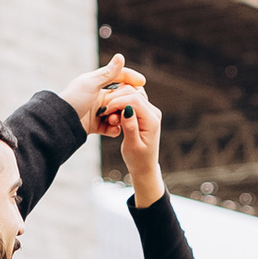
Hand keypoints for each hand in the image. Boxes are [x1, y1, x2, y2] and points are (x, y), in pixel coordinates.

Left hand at [61, 53, 139, 133]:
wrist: (60, 124)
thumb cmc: (73, 100)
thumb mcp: (91, 84)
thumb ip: (108, 73)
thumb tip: (121, 56)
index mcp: (96, 82)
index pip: (117, 76)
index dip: (131, 77)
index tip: (142, 83)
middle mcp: (97, 95)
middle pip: (120, 96)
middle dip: (126, 102)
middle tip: (130, 107)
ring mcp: (97, 111)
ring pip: (117, 112)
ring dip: (120, 117)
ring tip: (117, 119)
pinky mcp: (95, 125)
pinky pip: (111, 127)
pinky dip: (114, 129)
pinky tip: (114, 129)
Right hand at [106, 80, 165, 207]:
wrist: (144, 166)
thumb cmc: (138, 159)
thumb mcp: (132, 146)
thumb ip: (130, 127)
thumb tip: (127, 109)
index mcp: (152, 120)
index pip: (134, 100)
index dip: (117, 102)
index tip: (105, 112)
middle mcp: (153, 112)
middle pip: (133, 92)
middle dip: (116, 100)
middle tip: (106, 115)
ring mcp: (149, 110)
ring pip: (131, 93)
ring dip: (117, 101)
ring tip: (110, 117)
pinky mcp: (143, 111)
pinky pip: (130, 99)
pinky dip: (120, 104)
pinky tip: (113, 115)